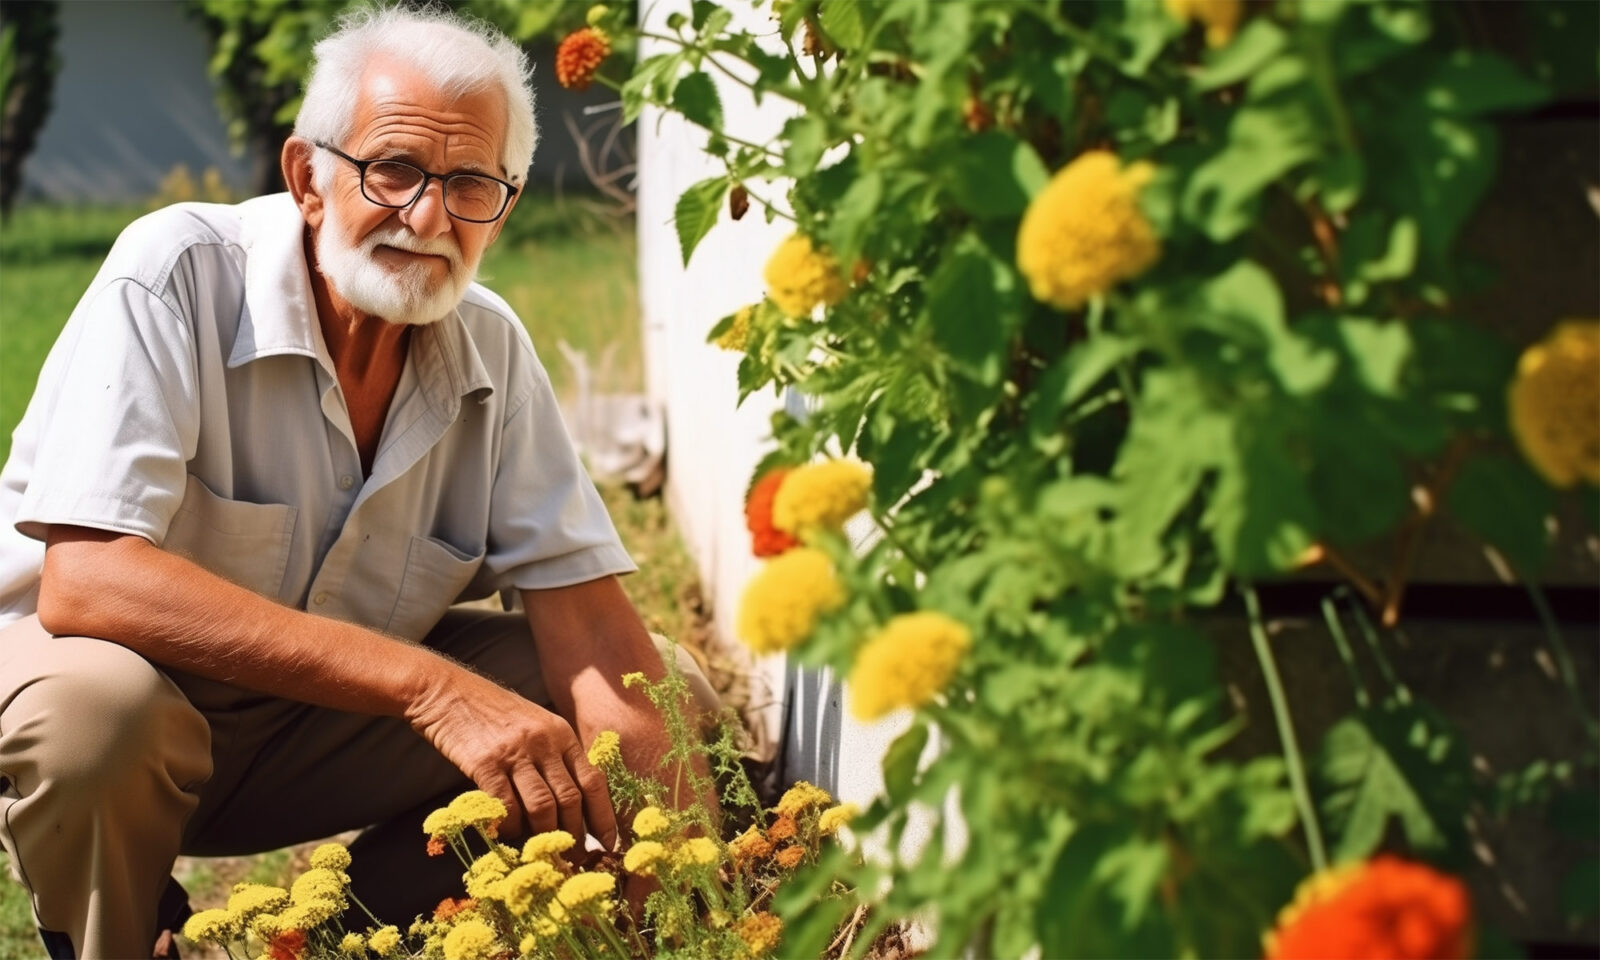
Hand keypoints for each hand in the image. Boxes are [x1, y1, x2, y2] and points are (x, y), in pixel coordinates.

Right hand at [406, 668, 618, 848]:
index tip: (607, 844)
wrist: (445, 691)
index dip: (603, 817)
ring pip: (543, 806)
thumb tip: (570, 804)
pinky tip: (506, 833)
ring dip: (544, 836)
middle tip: (571, 860)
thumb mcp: (533, 724)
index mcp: (561, 733)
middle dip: (575, 835)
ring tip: (541, 853)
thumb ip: (552, 756)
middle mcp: (544, 742)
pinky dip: (509, 827)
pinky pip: (506, 806)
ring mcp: (515, 752)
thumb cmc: (490, 713)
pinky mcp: (485, 763)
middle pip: (571, 799)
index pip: (594, 781)